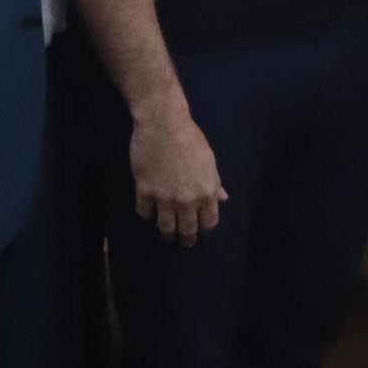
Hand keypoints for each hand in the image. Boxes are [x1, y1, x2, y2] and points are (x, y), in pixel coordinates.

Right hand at [132, 103, 226, 244]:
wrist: (164, 124)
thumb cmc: (191, 139)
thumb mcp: (209, 161)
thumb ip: (214, 183)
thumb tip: (223, 198)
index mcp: (206, 192)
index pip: (209, 222)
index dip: (205, 228)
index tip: (201, 230)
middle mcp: (187, 200)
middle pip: (187, 230)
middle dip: (186, 239)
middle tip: (183, 242)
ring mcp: (165, 198)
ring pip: (165, 227)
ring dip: (167, 234)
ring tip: (166, 235)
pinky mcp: (145, 191)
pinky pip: (144, 213)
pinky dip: (147, 215)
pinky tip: (148, 213)